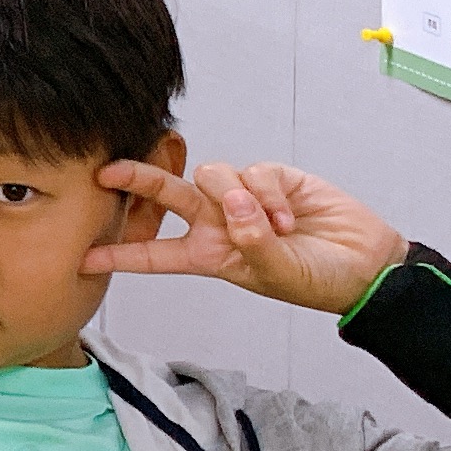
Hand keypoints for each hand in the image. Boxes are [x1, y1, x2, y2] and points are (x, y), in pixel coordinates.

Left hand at [88, 159, 408, 313]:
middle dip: (137, 180)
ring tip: (272, 227)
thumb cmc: (318, 279)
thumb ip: (254, 244)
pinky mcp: (271, 178)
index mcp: (210, 256)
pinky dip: (268, 195)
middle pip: (167, 195)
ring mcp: (243, 197)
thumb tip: (234, 208)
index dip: (121, 254)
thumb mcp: (278, 274)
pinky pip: (252, 173)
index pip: (157, 254)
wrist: (366, 265)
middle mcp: (219, 223)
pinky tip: (289, 218)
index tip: (84, 258)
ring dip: (238, 199)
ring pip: (211, 176)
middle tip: (107, 171)